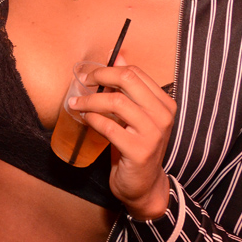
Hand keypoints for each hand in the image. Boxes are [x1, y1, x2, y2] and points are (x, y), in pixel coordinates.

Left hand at [69, 56, 175, 219]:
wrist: (143, 185)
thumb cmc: (136, 145)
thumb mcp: (135, 113)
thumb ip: (128, 86)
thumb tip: (116, 56)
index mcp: (164, 103)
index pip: (134, 72)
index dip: (107, 69)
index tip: (89, 75)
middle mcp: (163, 116)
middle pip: (127, 80)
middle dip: (99, 77)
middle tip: (82, 82)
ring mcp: (153, 134)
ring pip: (115, 102)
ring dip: (90, 99)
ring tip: (76, 103)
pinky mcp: (139, 151)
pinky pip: (109, 127)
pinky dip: (92, 119)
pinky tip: (84, 118)